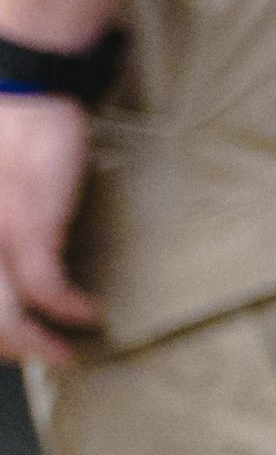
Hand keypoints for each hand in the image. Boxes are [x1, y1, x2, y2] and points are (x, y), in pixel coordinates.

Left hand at [0, 86, 99, 365]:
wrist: (20, 97)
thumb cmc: (4, 143)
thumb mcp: (0, 202)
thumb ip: (3, 239)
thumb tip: (16, 276)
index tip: (15, 343)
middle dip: (11, 348)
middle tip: (40, 357)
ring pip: (3, 318)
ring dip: (37, 345)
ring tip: (64, 354)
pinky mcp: (31, 228)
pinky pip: (48, 288)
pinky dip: (69, 309)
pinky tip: (89, 314)